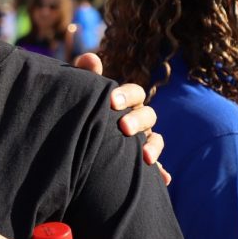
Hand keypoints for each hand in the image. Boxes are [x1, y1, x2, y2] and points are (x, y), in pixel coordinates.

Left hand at [73, 52, 167, 182]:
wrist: (74, 140)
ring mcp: (142, 139)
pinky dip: (162, 172)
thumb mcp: (81, 94)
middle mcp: (138, 119)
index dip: (126, 95)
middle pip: (148, 116)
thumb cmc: (81, 109)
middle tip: (124, 127)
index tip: (111, 101)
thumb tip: (91, 58)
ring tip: (146, 157)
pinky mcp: (140, 161)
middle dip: (138, 121)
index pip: (135, 93)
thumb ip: (85, 75)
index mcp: (125, 101)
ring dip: (153, 146)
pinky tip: (163, 180)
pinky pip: (157, 167)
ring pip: (155, 139)